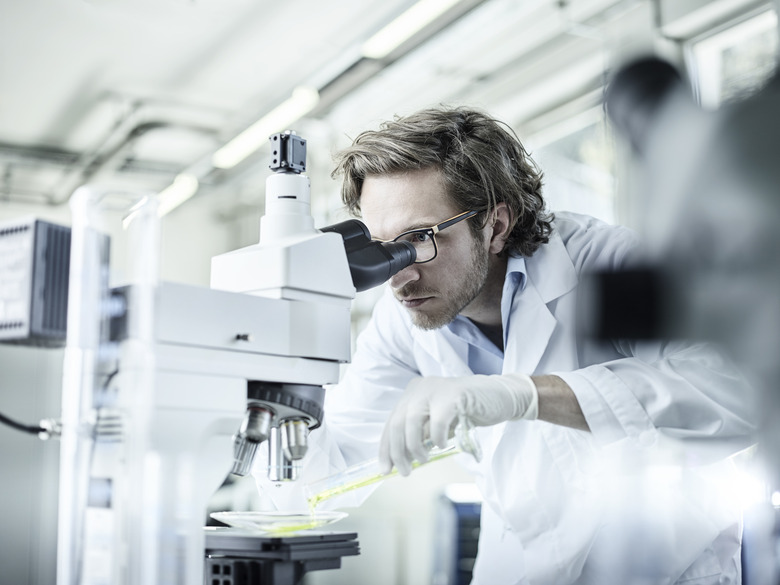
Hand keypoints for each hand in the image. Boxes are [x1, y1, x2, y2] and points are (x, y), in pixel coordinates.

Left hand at [379, 373, 537, 474]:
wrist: (500, 398)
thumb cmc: (468, 412)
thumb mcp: (439, 423)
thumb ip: (422, 434)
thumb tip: (402, 460)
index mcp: (413, 393)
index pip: (391, 422)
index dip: (386, 448)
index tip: (385, 470)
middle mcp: (420, 388)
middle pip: (397, 423)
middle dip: (398, 452)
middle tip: (405, 472)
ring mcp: (436, 388)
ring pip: (411, 421)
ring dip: (414, 446)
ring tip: (423, 459)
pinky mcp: (453, 394)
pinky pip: (437, 421)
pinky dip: (437, 437)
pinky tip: (442, 445)